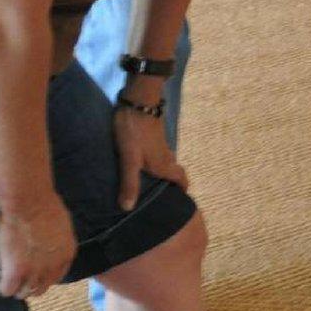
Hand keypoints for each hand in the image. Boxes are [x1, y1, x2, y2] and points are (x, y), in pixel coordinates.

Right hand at [0, 195, 76, 299]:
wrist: (30, 202)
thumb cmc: (43, 205)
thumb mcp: (61, 225)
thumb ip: (57, 242)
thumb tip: (49, 247)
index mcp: (67, 254)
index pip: (56, 277)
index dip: (42, 275)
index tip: (32, 270)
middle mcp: (53, 267)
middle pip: (40, 289)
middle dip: (29, 283)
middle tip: (18, 274)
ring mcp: (35, 272)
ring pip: (24, 293)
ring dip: (16, 286)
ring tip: (8, 274)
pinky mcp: (16, 273)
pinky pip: (7, 290)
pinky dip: (3, 285)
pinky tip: (1, 274)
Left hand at [113, 96, 187, 211]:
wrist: (138, 101)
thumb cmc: (134, 132)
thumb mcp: (129, 159)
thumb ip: (130, 183)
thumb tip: (128, 209)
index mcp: (163, 164)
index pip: (180, 178)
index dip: (182, 188)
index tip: (181, 200)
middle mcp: (165, 155)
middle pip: (174, 172)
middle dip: (172, 183)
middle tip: (163, 196)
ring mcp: (161, 144)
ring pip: (166, 163)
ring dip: (163, 173)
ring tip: (152, 183)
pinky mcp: (153, 136)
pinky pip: (159, 154)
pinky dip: (155, 163)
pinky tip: (143, 164)